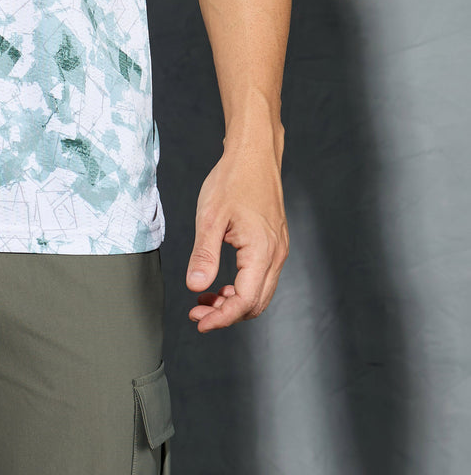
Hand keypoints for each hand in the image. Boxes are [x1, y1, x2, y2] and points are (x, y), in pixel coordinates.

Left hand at [185, 141, 288, 331]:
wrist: (254, 153)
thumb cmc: (233, 179)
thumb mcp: (210, 217)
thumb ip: (204, 255)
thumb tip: (196, 287)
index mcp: (262, 252)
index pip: (244, 301)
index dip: (221, 318)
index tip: (199, 322)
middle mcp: (276, 255)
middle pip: (255, 303)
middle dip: (226, 314)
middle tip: (197, 312)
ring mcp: (278, 249)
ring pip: (259, 292)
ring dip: (233, 302)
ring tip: (204, 298)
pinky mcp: (275, 243)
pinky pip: (261, 277)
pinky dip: (241, 286)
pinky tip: (220, 281)